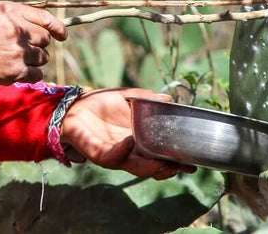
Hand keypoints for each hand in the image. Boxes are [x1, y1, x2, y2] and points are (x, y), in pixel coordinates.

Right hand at [0, 2, 66, 86]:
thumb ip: (16, 15)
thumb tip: (44, 25)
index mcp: (10, 12)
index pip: (45, 18)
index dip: (58, 28)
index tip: (62, 35)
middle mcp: (17, 30)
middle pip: (45, 39)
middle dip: (37, 44)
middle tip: (21, 48)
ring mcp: (17, 52)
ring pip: (43, 58)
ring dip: (34, 59)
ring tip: (13, 58)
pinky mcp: (15, 71)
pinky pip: (37, 74)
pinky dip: (30, 74)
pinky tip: (16, 70)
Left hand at [59, 88, 194, 178]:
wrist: (74, 106)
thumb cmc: (101, 104)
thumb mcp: (127, 98)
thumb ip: (147, 99)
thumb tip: (169, 98)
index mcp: (141, 142)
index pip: (163, 156)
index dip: (178, 161)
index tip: (193, 162)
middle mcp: (131, 153)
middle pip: (154, 168)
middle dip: (169, 169)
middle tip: (182, 166)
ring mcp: (116, 155)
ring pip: (138, 169)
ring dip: (152, 168)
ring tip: (164, 163)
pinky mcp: (100, 154)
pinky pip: (114, 157)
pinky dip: (124, 151)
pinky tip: (132, 141)